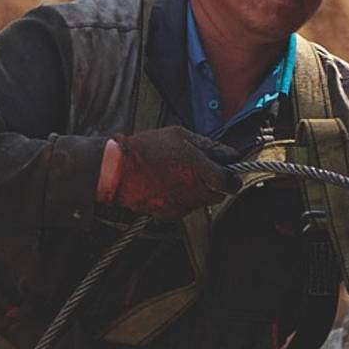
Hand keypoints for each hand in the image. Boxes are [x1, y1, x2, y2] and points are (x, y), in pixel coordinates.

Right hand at [101, 126, 238, 218]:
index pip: (230, 182)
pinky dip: (181, 200)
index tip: (229, 175)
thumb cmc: (146, 149)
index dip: (232, 179)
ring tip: (177, 177)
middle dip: (214, 185)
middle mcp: (193, 189)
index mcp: (199, 167)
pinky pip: (184, 208)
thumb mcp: (179, 135)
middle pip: (217, 195)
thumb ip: (208, 146)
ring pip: (201, 202)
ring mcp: (182, 203)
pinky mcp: (169, 213)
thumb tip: (229, 154)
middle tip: (200, 172)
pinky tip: (167, 187)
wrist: (117, 170)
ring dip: (196, 192)